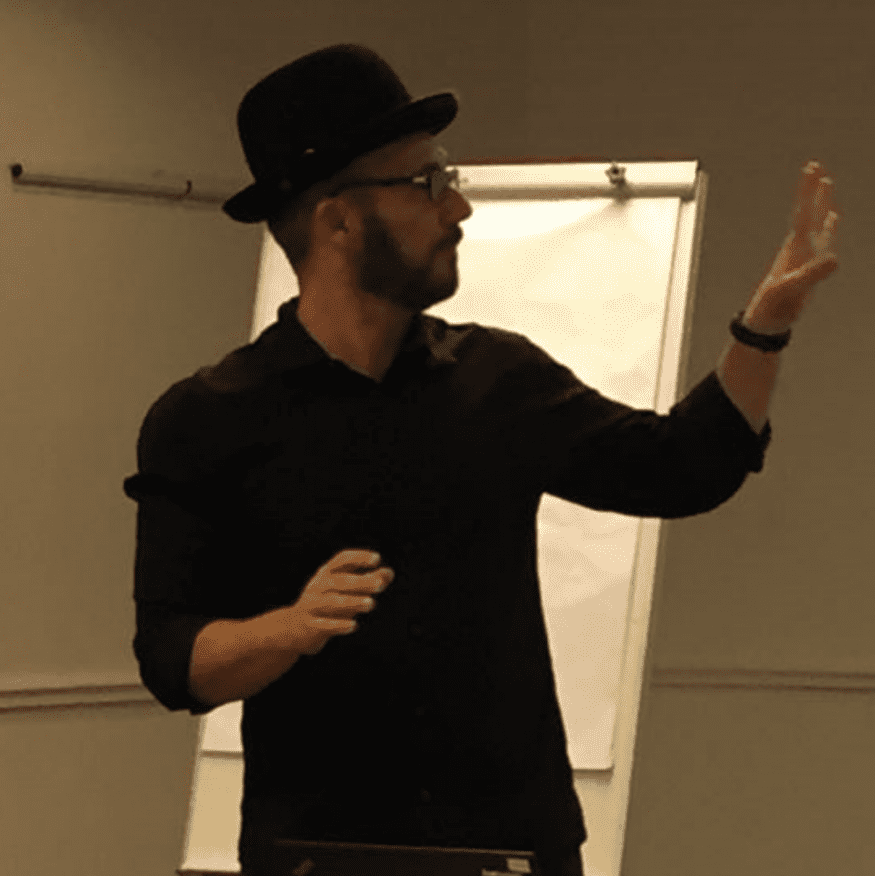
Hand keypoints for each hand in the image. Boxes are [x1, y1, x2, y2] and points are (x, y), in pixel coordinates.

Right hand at [289, 549, 393, 655]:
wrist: (292, 628)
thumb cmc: (326, 605)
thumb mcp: (345, 591)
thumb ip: (367, 581)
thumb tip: (389, 573)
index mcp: (326, 573)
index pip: (342, 560)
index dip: (358, 557)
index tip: (376, 559)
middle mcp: (318, 586)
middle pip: (339, 581)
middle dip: (360, 582)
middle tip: (380, 584)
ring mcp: (311, 605)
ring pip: (332, 601)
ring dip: (352, 602)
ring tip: (371, 603)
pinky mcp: (309, 625)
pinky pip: (324, 624)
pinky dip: (339, 625)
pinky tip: (354, 625)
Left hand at [744, 160, 839, 331]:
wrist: (766, 323)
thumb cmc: (772, 307)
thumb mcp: (791, 289)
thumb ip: (812, 274)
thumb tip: (835, 258)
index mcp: (794, 248)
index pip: (803, 212)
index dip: (808, 190)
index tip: (813, 168)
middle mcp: (799, 247)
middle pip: (807, 211)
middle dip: (812, 189)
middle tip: (816, 167)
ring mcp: (804, 255)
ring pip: (817, 222)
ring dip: (822, 203)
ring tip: (826, 185)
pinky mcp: (809, 265)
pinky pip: (823, 239)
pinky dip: (829, 226)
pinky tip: (832, 219)